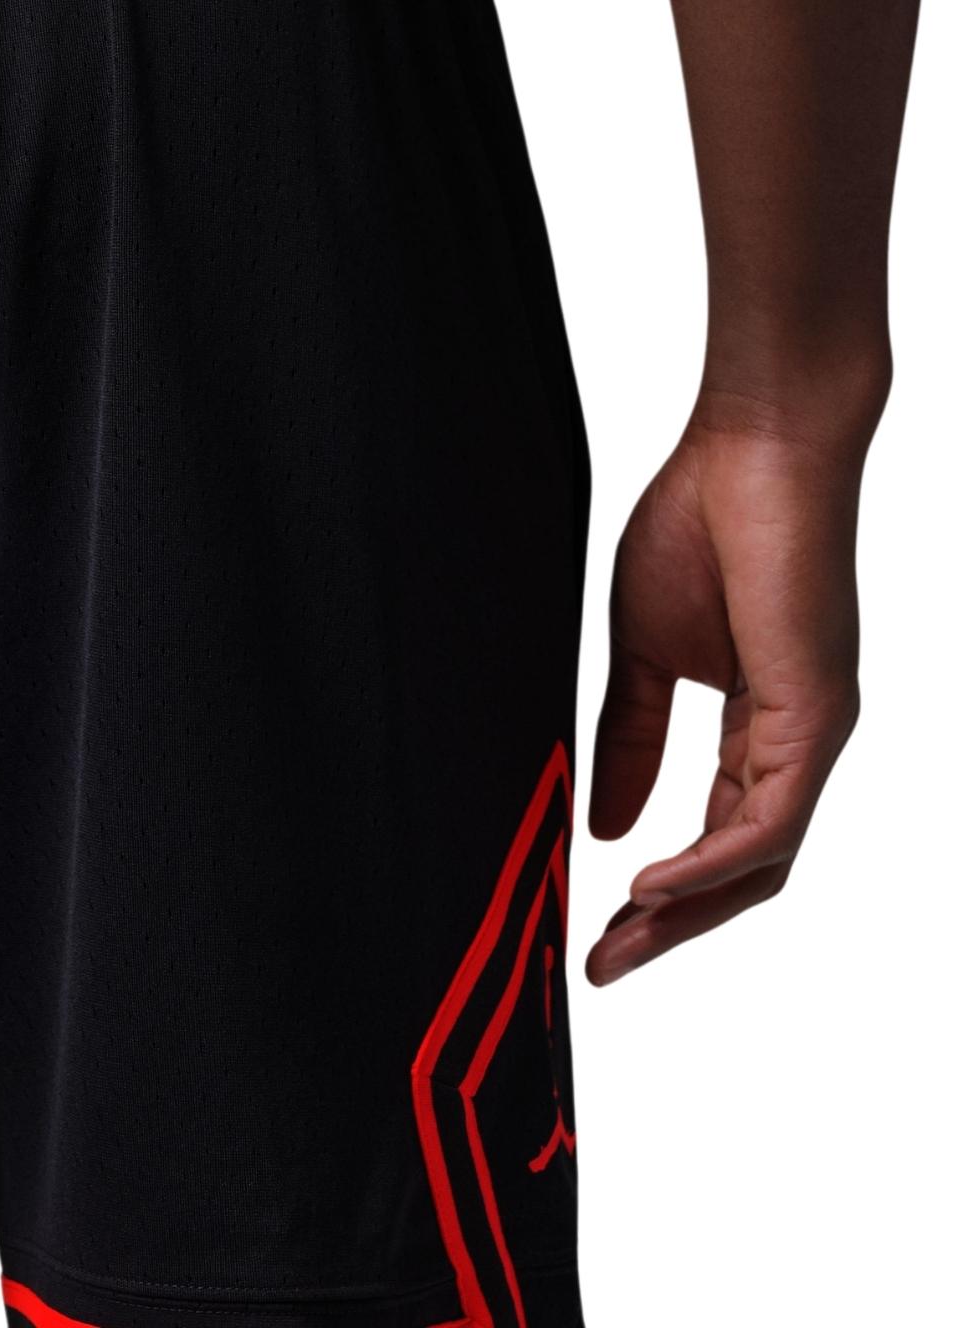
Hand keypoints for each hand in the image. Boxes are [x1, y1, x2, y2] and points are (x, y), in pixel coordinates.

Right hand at [585, 393, 869, 984]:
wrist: (753, 446)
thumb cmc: (701, 521)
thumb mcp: (642, 651)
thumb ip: (630, 738)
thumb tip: (609, 824)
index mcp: (762, 728)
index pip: (720, 839)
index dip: (661, 895)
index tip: (596, 932)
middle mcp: (798, 743)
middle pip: (745, 872)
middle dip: (671, 927)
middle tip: (602, 965)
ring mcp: (814, 733)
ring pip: (764, 861)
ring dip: (688, 911)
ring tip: (620, 941)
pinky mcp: (814, 713)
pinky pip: (770, 819)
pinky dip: (712, 861)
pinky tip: (653, 883)